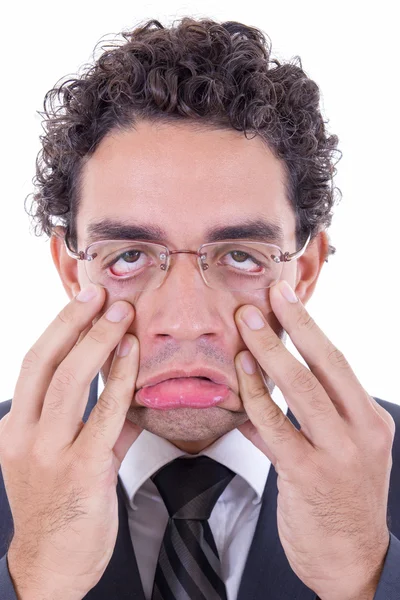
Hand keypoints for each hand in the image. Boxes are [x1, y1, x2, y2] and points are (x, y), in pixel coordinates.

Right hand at [0, 284, 141, 599]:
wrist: (51, 566)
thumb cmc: (59, 508)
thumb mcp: (66, 459)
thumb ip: (99, 425)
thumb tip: (133, 395)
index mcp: (15, 427)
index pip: (33, 364)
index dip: (59, 327)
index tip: (83, 300)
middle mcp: (23, 435)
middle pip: (45, 363)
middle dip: (75, 322)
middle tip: (102, 294)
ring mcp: (48, 454)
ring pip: (70, 383)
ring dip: (98, 342)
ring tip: (121, 314)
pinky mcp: (80, 471)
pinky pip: (105, 417)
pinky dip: (120, 382)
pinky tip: (133, 358)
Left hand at [234, 280, 394, 599]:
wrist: (352, 560)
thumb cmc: (341, 502)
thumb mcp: (337, 453)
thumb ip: (304, 422)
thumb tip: (259, 391)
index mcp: (369, 419)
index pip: (337, 361)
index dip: (310, 325)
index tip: (287, 297)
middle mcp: (361, 431)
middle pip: (324, 365)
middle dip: (293, 326)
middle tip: (265, 298)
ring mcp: (339, 454)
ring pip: (300, 390)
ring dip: (269, 354)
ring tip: (245, 328)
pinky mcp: (310, 476)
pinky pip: (275, 429)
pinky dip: (255, 400)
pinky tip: (238, 380)